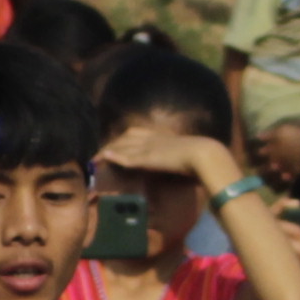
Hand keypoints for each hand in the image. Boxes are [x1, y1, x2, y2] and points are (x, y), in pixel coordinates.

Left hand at [98, 120, 238, 197]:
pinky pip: (127, 157)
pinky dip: (115, 158)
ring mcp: (149, 147)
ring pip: (122, 147)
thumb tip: (178, 165)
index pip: (135, 134)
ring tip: (94, 160)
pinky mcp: (148, 158)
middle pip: (124, 138)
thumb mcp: (185, 156)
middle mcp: (152, 138)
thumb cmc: (201, 158)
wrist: (206, 155)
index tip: (113, 147)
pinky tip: (104, 159)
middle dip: (110, 146)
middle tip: (98, 156)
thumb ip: (176, 158)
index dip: (122, 140)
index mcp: (161, 136)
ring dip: (107, 153)